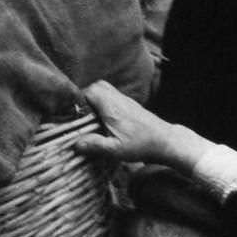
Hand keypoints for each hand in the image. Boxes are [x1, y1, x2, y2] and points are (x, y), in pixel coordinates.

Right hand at [75, 80, 207, 173]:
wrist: (163, 140)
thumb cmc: (140, 145)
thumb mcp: (116, 150)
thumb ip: (96, 145)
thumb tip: (76, 144)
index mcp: (110, 106)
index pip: (89, 91)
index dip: (78, 100)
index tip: (73, 114)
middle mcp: (116, 98)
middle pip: (96, 86)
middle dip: (85, 97)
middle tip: (81, 115)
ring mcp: (123, 99)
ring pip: (104, 89)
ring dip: (95, 99)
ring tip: (91, 117)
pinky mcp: (128, 104)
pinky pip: (112, 95)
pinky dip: (104, 102)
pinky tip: (104, 119)